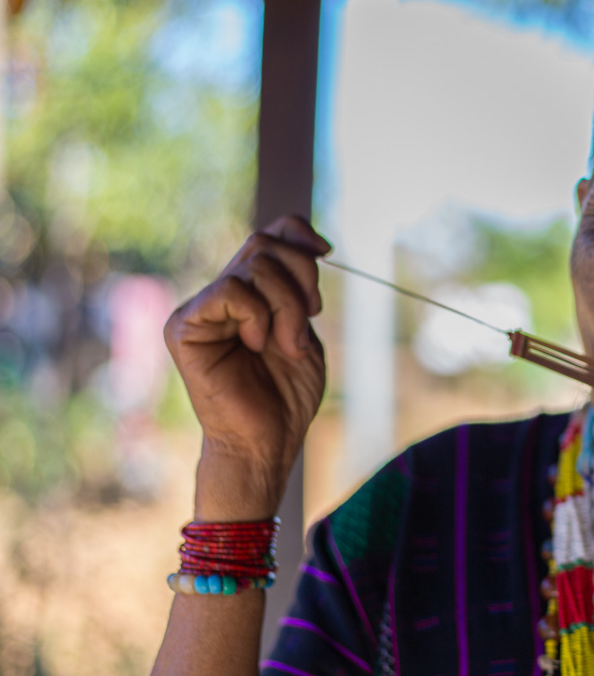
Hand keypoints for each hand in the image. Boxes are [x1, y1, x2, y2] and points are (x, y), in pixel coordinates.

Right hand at [164, 215, 329, 516]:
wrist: (266, 442)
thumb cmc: (286, 395)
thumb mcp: (303, 329)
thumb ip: (299, 288)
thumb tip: (311, 243)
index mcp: (248, 292)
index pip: (269, 233)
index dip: (298, 232)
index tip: (326, 251)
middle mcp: (220, 294)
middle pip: (265, 244)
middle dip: (302, 277)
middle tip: (310, 317)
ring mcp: (199, 309)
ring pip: (255, 267)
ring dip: (288, 305)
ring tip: (287, 344)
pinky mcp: (184, 327)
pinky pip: (230, 291)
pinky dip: (258, 315)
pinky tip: (258, 344)